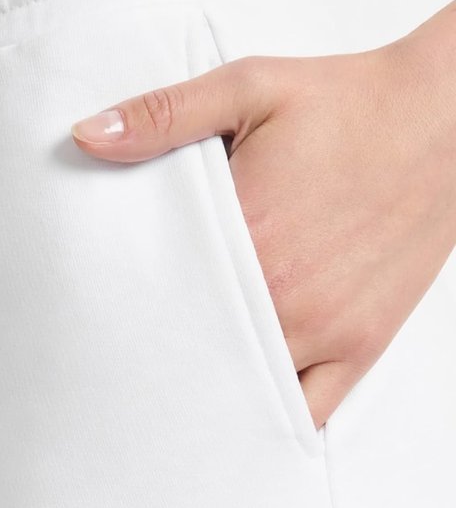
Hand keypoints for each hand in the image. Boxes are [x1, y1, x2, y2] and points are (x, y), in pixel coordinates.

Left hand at [69, 4, 455, 429]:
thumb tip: (87, 136)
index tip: (97, 328)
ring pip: (247, 394)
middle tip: (121, 374)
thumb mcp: (249, 88)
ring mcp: (326, 330)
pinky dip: (273, 420)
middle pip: (196, 359)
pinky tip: (240, 417)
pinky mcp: (362, 345)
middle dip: (159, 368)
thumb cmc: (347, 103)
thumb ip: (164, 115)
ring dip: (209, 398)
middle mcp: (284, 297)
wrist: (445, 117)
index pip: (159, 303)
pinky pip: (310, 411)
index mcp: (247, 237)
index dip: (123, 321)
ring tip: (170, 400)